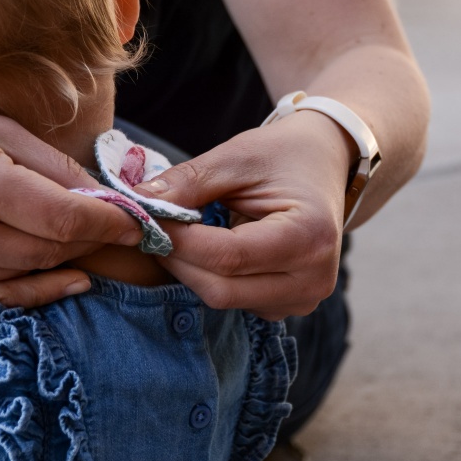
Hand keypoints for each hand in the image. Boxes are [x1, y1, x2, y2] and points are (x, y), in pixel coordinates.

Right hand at [0, 79, 141, 315]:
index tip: (137, 226)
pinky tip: (56, 279)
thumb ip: (51, 167)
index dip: (109, 226)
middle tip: (110, 231)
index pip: (66, 220)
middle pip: (49, 253)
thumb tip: (107, 201)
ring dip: (53, 260)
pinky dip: (26, 291)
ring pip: (23, 277)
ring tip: (66, 238)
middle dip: (86, 242)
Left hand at [135, 111, 355, 319]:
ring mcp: (303, 299)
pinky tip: (207, 247)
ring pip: (222, 298)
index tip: (145, 219)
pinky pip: (233, 301)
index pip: (228, 256)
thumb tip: (136, 204)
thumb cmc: (283, 154)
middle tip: (152, 228)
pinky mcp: (287, 306)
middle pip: (220, 289)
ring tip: (182, 232)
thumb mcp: (236, 156)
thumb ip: (187, 182)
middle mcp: (313, 279)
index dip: (178, 241)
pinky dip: (209, 276)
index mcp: (309, 236)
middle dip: (178, 259)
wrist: (324, 164)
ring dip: (191, 269)